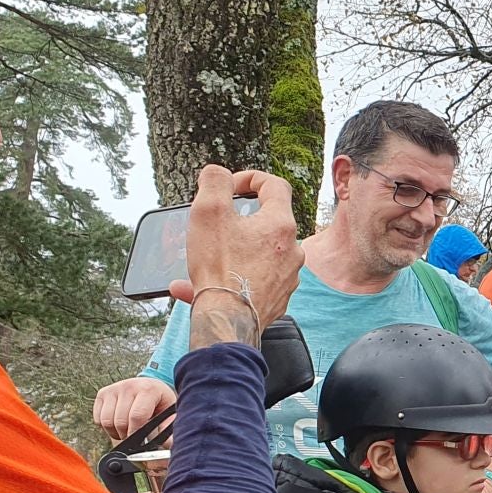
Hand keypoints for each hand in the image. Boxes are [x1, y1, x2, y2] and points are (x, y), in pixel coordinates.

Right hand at [94, 377, 178, 440]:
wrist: (150, 388)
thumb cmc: (160, 403)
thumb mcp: (170, 414)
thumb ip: (169, 428)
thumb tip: (168, 443)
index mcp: (149, 389)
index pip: (136, 416)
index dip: (135, 433)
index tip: (139, 441)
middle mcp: (129, 385)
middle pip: (120, 421)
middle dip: (126, 434)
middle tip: (134, 435)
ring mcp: (114, 388)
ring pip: (106, 421)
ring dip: (115, 432)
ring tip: (127, 429)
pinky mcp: (103, 393)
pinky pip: (98, 419)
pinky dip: (106, 426)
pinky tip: (118, 423)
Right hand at [173, 166, 302, 347]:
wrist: (228, 320)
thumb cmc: (220, 266)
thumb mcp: (209, 211)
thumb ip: (214, 182)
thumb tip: (219, 173)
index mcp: (281, 224)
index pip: (275, 185)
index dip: (250, 178)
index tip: (230, 187)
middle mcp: (292, 250)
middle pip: (266, 222)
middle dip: (237, 220)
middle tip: (213, 225)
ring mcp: (287, 276)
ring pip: (255, 254)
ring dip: (228, 252)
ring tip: (200, 260)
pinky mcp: (277, 298)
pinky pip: (252, 280)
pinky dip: (230, 278)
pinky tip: (199, 287)